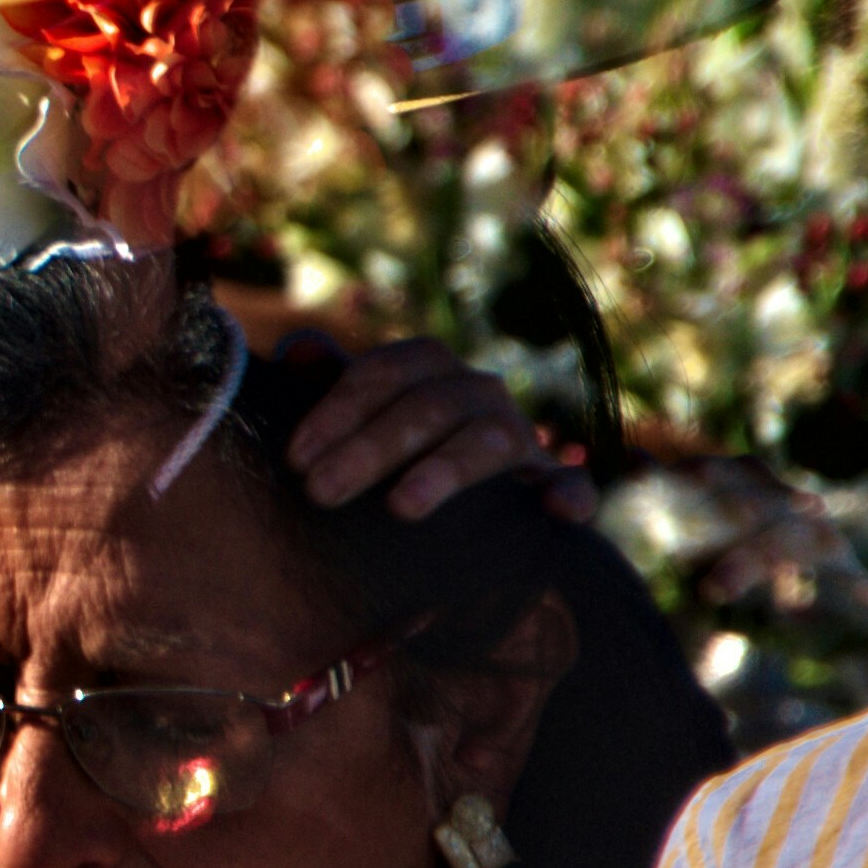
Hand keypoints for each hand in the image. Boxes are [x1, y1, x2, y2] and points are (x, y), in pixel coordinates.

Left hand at [305, 337, 596, 524]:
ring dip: (446, 469)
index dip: (338, 409)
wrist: (462, 519)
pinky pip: (570, 485)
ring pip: (490, 439)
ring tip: (403, 506)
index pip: (387, 371)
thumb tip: (298, 349)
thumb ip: (329, 384)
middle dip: (371, 447)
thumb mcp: (359, 419)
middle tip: (321, 492)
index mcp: (431, 371)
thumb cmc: (391, 458)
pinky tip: (555, 512)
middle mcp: (479, 394)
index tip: (296, 457)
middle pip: (430, 405)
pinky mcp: (552, 487)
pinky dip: (568, 492)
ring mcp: (521, 438)